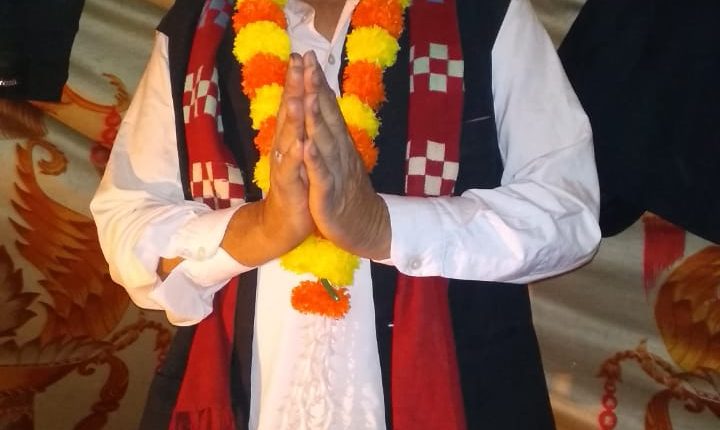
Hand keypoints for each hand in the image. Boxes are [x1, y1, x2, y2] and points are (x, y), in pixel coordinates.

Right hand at [260, 53, 313, 251]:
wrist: (283, 223)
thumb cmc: (297, 186)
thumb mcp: (300, 153)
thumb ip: (299, 128)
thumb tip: (302, 99)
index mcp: (290, 139)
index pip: (294, 105)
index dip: (297, 81)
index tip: (302, 55)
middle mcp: (285, 148)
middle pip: (289, 114)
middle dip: (293, 89)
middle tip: (297, 62)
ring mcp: (285, 167)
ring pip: (288, 139)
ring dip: (293, 119)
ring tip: (299, 97)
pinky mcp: (289, 188)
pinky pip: (291, 172)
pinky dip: (297, 159)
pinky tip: (301, 146)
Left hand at [301, 52, 390, 259]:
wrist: (367, 228)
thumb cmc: (350, 193)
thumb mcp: (342, 158)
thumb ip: (334, 133)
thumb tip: (327, 105)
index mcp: (340, 144)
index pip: (329, 108)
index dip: (319, 83)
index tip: (310, 56)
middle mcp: (340, 153)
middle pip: (328, 117)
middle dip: (318, 89)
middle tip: (309, 62)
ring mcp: (335, 173)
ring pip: (325, 142)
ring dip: (317, 119)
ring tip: (309, 95)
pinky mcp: (328, 196)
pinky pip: (322, 176)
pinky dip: (315, 160)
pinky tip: (308, 146)